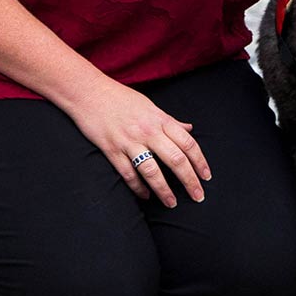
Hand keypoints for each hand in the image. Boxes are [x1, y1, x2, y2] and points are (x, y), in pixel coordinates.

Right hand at [69, 81, 211, 207]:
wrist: (89, 92)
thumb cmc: (122, 98)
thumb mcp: (151, 106)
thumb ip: (170, 121)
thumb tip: (189, 129)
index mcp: (161, 120)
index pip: (188, 144)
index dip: (200, 162)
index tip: (206, 177)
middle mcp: (148, 132)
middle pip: (176, 160)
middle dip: (189, 181)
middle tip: (198, 196)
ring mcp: (129, 142)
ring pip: (152, 171)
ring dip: (164, 190)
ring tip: (172, 203)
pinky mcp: (111, 150)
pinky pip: (128, 173)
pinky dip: (138, 187)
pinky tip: (145, 196)